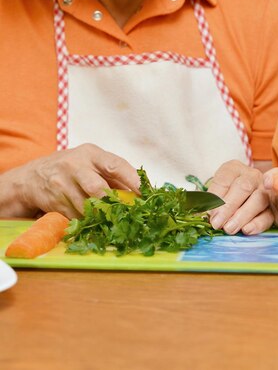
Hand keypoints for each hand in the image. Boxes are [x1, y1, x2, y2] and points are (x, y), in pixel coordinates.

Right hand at [0, 144, 139, 218]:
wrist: (34, 177)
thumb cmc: (73, 168)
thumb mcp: (91, 162)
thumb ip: (114, 175)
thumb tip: (141, 192)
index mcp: (91, 153)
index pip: (114, 165)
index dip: (132, 179)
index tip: (145, 192)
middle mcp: (75, 166)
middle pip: (98, 189)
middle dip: (113, 203)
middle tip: (127, 212)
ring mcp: (62, 185)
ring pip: (87, 207)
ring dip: (101, 216)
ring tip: (111, 218)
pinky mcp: (54, 202)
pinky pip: (76, 217)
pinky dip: (87, 221)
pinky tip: (91, 219)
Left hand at [207, 160, 273, 234]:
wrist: (247, 194)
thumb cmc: (225, 193)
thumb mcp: (213, 191)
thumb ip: (205, 201)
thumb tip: (195, 215)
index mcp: (234, 168)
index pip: (225, 178)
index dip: (215, 196)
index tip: (208, 212)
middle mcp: (252, 175)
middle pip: (243, 187)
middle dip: (228, 207)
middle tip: (216, 224)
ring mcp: (265, 190)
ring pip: (258, 200)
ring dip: (242, 216)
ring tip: (228, 229)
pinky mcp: (273, 207)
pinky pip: (268, 215)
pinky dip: (257, 224)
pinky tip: (246, 230)